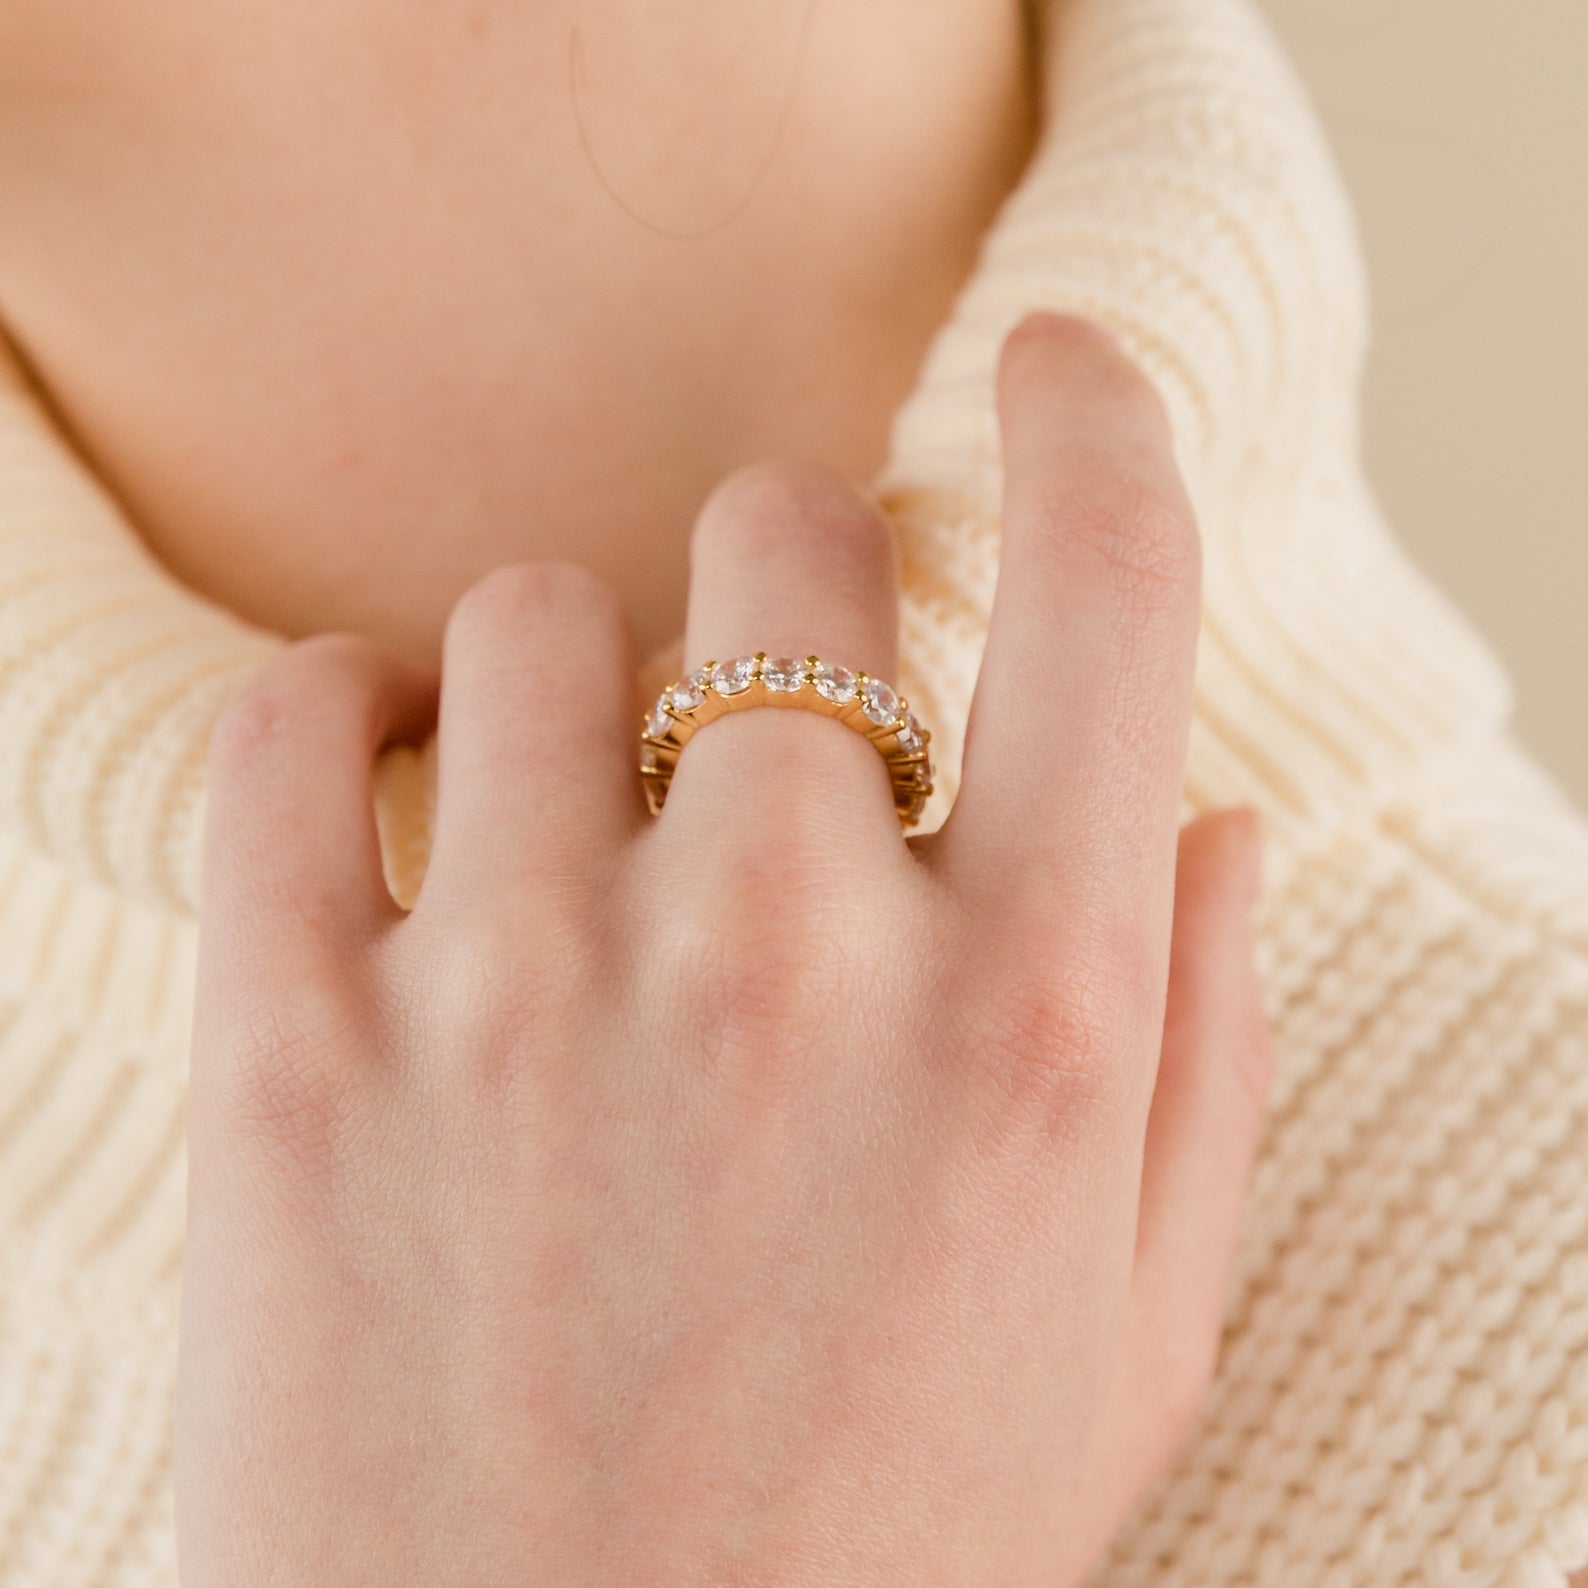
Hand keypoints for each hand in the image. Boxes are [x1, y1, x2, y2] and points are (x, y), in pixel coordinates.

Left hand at [173, 314, 1271, 1586]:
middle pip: (787, 546)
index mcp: (1032, 1022)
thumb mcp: (1129, 1340)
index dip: (1094, 420)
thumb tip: (1215, 818)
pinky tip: (395, 783)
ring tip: (581, 817)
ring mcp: (528, 990)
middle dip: (799, 592)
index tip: (1056, 368)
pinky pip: (295, 724)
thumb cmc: (881, 1563)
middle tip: (774, 721)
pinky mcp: (298, 1050)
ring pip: (546, 614)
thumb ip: (1205, 1054)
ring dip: (581, 675)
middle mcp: (792, 959)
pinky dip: (341, 710)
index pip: (1106, 584)